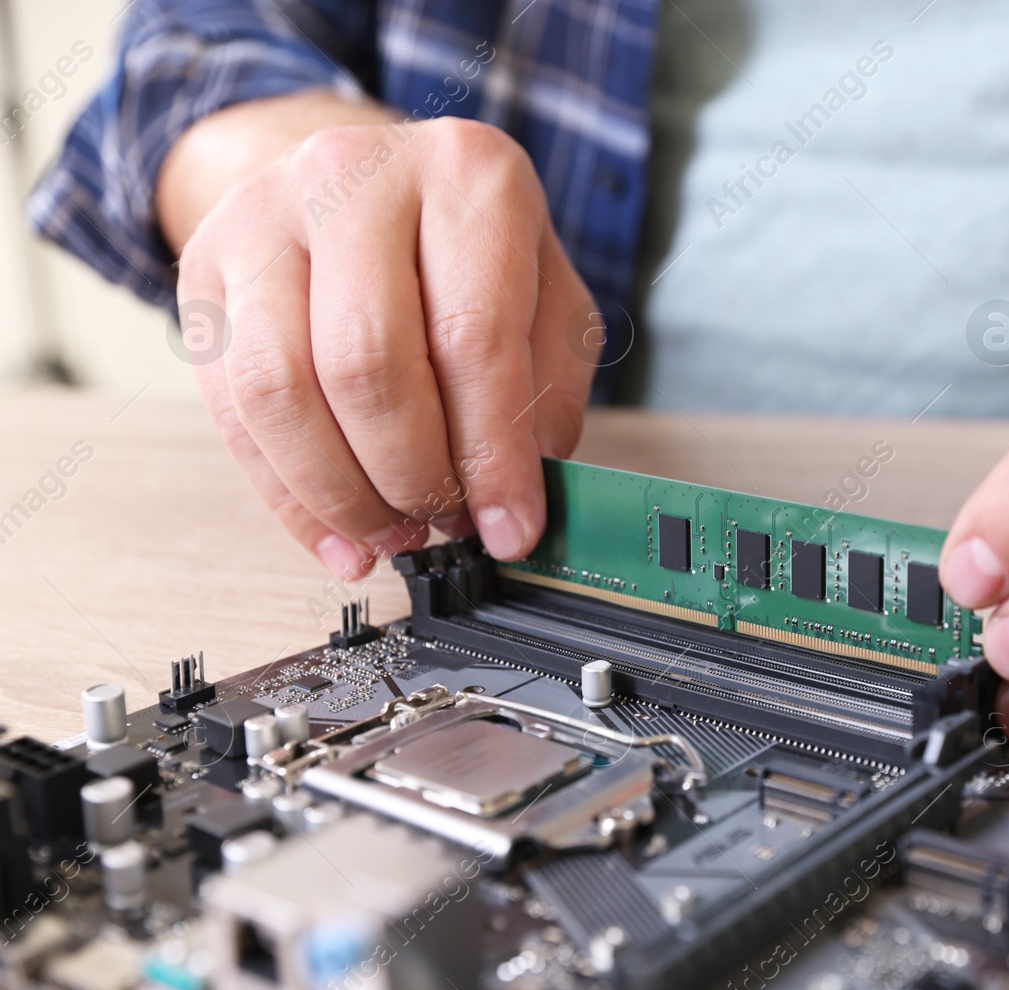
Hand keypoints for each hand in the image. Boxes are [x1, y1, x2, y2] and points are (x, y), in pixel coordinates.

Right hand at [163, 97, 597, 577]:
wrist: (362, 178)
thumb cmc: (471, 252)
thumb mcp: (546, 299)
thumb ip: (546, 393)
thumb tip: (519, 500)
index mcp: (467, 175)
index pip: (474, 337)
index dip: (492, 455)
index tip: (511, 530)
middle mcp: (354, 176)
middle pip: (366, 365)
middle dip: (412, 475)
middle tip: (447, 525)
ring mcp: (264, 215)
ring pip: (281, 390)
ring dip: (343, 494)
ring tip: (395, 535)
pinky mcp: (204, 267)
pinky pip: (232, 409)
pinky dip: (289, 497)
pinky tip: (340, 538)